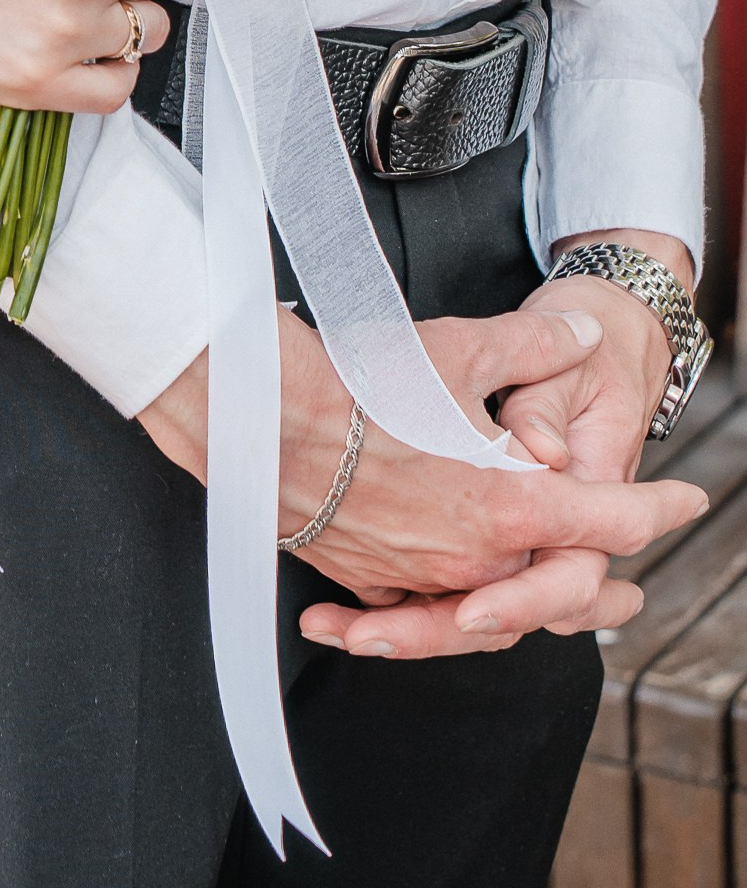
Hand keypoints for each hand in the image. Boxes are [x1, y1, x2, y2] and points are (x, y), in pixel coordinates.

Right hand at [138, 301, 706, 657]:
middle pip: (555, 587)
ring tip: (550, 606)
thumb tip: (580, 338)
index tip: (688, 501)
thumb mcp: (456, 349)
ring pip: (489, 605)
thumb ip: (529, 346)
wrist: (258, 418)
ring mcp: (417, 577)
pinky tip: (447, 593)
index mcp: (505, 505)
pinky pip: (422, 605)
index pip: (607, 517)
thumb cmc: (355, 383)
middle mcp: (470, 559)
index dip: (656, 508)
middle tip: (632, 598)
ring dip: (526, 603)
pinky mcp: (368, 581)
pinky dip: (445, 604)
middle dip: (599, 589)